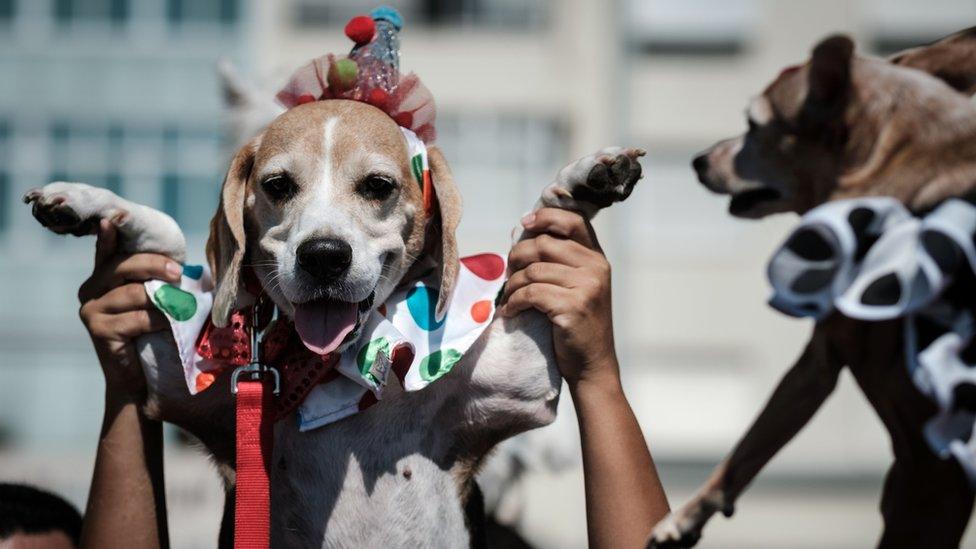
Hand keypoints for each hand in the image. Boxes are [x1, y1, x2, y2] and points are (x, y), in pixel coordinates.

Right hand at [78, 219, 179, 393]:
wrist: (140, 380)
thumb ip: (158, 281)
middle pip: (123, 266)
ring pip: (133, 292)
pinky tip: (168, 326)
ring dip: (163, 299)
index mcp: (104, 277)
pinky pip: (136, 318)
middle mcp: (91, 289)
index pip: (106, 250)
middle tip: (179, 273)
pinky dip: (159, 321)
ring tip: (181, 307)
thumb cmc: (152, 335)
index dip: (108, 234)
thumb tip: (187, 267)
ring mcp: (91, 309)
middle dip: (154, 265)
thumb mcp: (155, 302)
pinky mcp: (98, 330)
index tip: (113, 218)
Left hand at [500, 208, 618, 391]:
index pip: (573, 220)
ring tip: (509, 298)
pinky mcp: (574, 307)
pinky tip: (512, 311)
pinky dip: (514, 302)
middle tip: (509, 275)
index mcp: (597, 257)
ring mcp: (587, 287)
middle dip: (518, 257)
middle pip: (544, 245)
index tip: (525, 224)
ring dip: (513, 285)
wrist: (592, 363)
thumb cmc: (577, 323)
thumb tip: (521, 230)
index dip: (545, 217)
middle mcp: (596, 267)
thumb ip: (558, 259)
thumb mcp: (576, 285)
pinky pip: (531, 293)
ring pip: (534, 270)